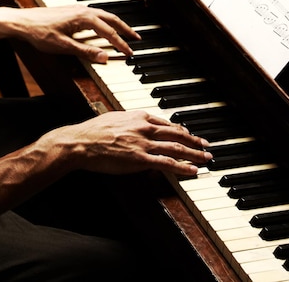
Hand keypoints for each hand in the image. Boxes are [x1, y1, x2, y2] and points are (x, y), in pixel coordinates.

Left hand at [0, 4, 139, 62]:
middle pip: (110, 18)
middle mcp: (83, 10)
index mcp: (84, 17)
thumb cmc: (39, 33)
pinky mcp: (71, 11)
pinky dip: (104, 21)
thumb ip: (86, 52)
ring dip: (115, 24)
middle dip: (125, 29)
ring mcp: (77, 9)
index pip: (108, 32)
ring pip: (103, 15)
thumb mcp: (64, 46)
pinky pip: (95, 15)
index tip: (130, 53)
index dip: (121, 44)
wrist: (21, 21)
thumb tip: (105, 57)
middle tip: (136, 39)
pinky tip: (103, 27)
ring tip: (124, 32)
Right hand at [65, 109, 212, 176]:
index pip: (166, 123)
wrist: (82, 142)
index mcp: (138, 116)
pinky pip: (168, 164)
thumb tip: (136, 124)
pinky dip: (183, 168)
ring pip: (177, 149)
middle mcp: (145, 128)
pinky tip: (193, 171)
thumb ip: (129, 121)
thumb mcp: (114, 118)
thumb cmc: (93, 131)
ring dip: (195, 154)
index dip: (181, 130)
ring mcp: (144, 144)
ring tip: (206, 159)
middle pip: (177, 134)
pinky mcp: (141, 160)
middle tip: (206, 146)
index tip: (189, 134)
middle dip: (194, 141)